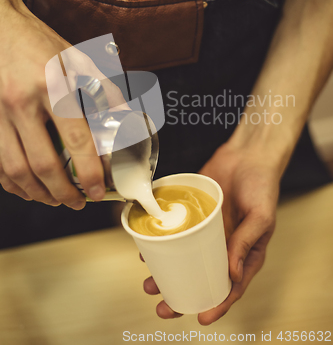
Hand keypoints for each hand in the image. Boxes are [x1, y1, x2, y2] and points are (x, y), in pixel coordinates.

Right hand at [0, 0, 126, 207]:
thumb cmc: (39, 42)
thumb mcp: (77, 59)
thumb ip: (104, 90)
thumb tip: (126, 119)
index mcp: (52, 85)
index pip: (77, 140)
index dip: (90, 171)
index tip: (99, 188)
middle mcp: (22, 102)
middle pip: (43, 164)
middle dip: (64, 193)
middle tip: (79, 201)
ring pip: (15, 170)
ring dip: (38, 194)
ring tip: (56, 200)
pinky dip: (12, 183)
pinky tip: (27, 188)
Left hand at [143, 140, 279, 324]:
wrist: (247, 154)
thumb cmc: (262, 186)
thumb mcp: (261, 216)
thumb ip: (246, 243)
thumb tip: (233, 275)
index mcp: (243, 253)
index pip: (231, 287)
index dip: (217, 305)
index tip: (201, 317)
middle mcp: (222, 245)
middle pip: (200, 277)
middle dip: (181, 295)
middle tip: (162, 306)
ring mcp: (205, 230)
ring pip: (183, 258)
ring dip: (166, 272)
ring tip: (149, 283)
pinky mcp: (192, 213)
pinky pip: (175, 231)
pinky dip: (161, 242)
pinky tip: (147, 248)